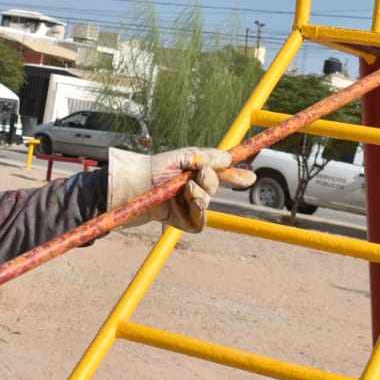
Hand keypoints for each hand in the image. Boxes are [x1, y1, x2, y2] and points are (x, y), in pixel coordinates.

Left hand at [108, 147, 247, 231]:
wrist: (129, 188)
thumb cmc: (150, 169)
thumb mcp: (180, 157)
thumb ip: (205, 156)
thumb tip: (229, 158)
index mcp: (191, 171)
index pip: (218, 173)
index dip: (234, 175)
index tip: (249, 177)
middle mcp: (190, 188)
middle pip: (214, 188)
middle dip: (209, 181)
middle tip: (197, 175)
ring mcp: (185, 206)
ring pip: (207, 205)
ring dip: (202, 196)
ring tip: (187, 190)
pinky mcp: (180, 222)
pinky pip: (199, 223)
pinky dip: (199, 215)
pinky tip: (191, 205)